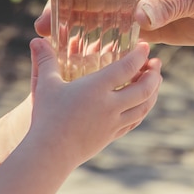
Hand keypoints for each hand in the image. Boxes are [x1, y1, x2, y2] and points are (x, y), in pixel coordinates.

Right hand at [28, 37, 161, 166]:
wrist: (49, 154)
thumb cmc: (46, 117)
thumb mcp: (45, 85)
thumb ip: (45, 61)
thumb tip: (37, 39)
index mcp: (96, 88)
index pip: (127, 67)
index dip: (140, 55)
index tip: (145, 46)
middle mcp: (110, 105)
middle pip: (144, 88)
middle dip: (154, 74)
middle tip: (156, 63)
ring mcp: (114, 122)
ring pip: (144, 106)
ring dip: (154, 91)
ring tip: (156, 80)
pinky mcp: (112, 135)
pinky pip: (135, 121)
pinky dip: (144, 109)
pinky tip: (144, 103)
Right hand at [35, 0, 193, 45]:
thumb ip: (170, 2)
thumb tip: (138, 18)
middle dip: (69, 3)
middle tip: (45, 23)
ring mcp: (147, 4)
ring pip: (105, 13)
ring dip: (82, 26)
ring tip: (56, 42)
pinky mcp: (156, 27)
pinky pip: (125, 34)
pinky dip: (106, 43)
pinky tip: (87, 57)